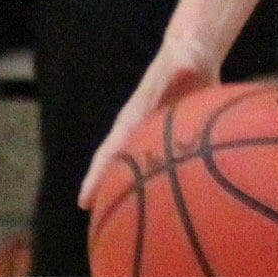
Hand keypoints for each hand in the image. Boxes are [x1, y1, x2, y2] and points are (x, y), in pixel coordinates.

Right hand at [78, 32, 223, 213]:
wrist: (193, 52)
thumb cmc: (186, 57)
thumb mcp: (185, 60)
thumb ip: (183, 65)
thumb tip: (186, 67)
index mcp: (134, 117)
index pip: (110, 150)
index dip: (96, 175)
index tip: (84, 201)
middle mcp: (137, 129)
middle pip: (116, 166)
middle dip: (106, 192)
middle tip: (97, 223)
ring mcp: (151, 135)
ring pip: (137, 168)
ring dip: (131, 192)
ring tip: (127, 224)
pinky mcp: (169, 138)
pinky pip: (162, 164)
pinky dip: (163, 183)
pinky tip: (177, 206)